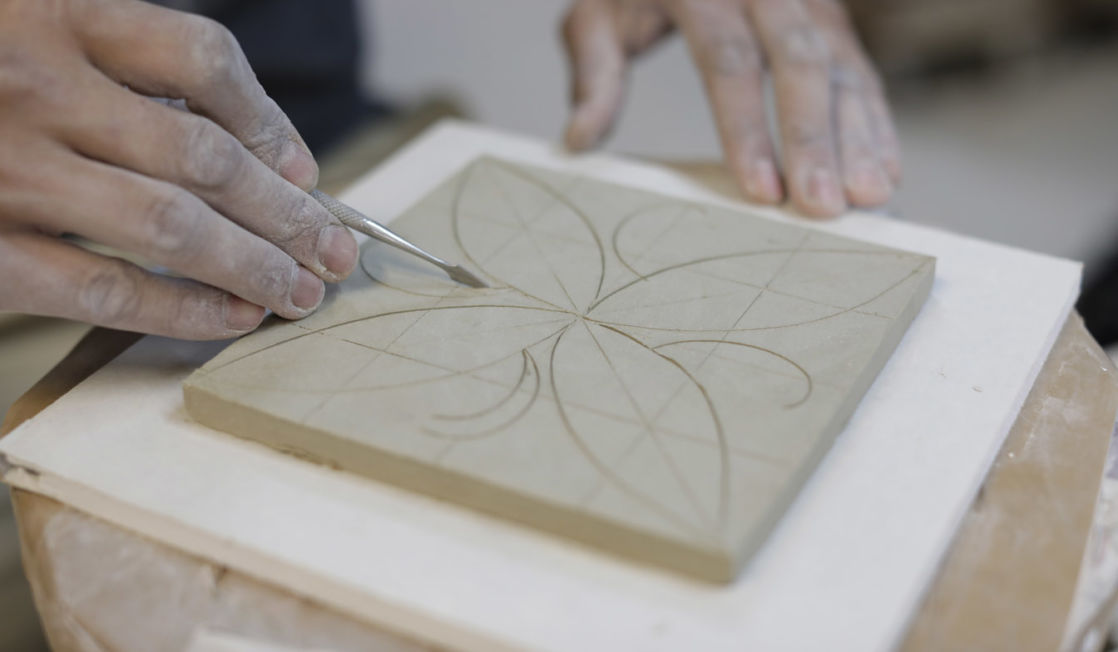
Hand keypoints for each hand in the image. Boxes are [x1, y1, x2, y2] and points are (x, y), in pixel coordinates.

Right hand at [0, 0, 358, 339]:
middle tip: (336, 249)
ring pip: (175, 225)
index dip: (270, 119)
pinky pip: (109, 288)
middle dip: (289, 211)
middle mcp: (36, 86)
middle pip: (206, 154)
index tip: (304, 170)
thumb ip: (108, 64)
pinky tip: (235, 317)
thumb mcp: (20, 27)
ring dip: (257, 263)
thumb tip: (239, 142)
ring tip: (305, 290)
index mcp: (51, 13)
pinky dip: (185, 308)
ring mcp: (9, 171)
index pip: (200, 59)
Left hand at [561, 0, 899, 216]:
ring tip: (868, 196)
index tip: (761, 190)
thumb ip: (593, 71)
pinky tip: (885, 166)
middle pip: (798, 63)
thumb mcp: (599, 12)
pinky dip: (876, 119)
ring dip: (858, 135)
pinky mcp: (830, 12)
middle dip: (815, 140)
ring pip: (840, 64)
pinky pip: (860, 64)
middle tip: (825, 205)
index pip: (729, 61)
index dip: (747, 129)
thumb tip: (579, 139)